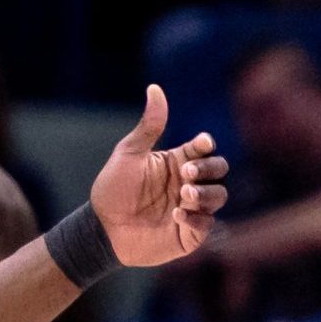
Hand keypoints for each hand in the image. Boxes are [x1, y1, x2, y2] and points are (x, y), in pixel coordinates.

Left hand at [89, 85, 226, 266]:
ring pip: (219, 196)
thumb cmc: (112, 190)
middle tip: (186, 173)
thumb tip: (155, 88)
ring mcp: (192, 208)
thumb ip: (148, 126)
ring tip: (184, 195)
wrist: (100, 228)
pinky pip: (207, 225)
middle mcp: (189, 183)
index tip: (199, 144)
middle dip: (209, 169)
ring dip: (206, 194)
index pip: (205, 149)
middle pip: (219, 170)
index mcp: (179, 161)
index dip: (206, 145)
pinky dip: (197, 218)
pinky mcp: (189, 233)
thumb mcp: (129, 155)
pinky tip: (177, 214)